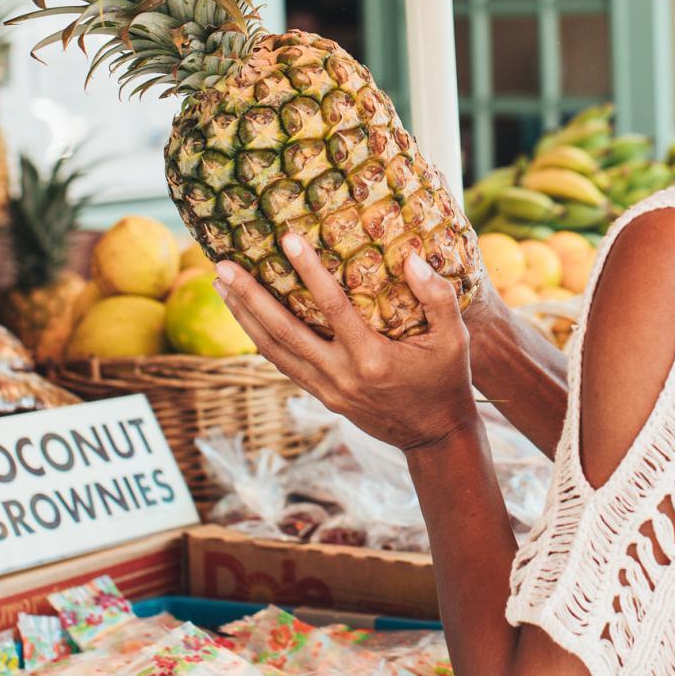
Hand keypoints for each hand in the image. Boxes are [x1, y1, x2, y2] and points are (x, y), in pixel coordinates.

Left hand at [215, 235, 479, 453]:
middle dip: (249, 297)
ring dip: (243, 317)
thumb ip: (438, 297)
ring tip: (220, 285)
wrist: (434, 435)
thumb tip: (411, 258)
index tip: (287, 239)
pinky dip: (259, 338)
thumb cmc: (446, 380)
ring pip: (274, 350)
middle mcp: (342, 375)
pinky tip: (245, 316)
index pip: (332, 308)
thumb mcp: (454, 339)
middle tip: (221, 266)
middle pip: (284, 331)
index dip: (309, 272)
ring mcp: (327, 389)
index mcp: (372, 359)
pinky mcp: (322, 397)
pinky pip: (282, 364)